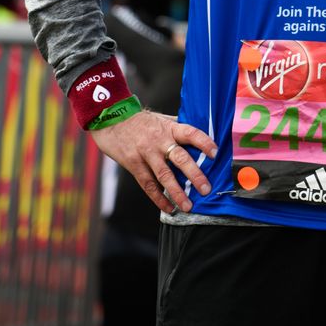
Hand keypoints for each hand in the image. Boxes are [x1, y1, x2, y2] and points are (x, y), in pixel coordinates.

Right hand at [90, 110, 217, 213]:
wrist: (110, 118)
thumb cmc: (139, 120)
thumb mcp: (161, 119)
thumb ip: (177, 128)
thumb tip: (198, 138)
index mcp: (169, 128)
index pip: (191, 133)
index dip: (204, 143)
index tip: (215, 153)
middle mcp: (159, 140)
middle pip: (180, 158)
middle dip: (195, 174)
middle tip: (206, 189)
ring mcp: (145, 153)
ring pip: (164, 175)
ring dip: (177, 192)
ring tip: (188, 206)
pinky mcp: (133, 164)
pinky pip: (148, 184)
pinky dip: (158, 198)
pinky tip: (168, 207)